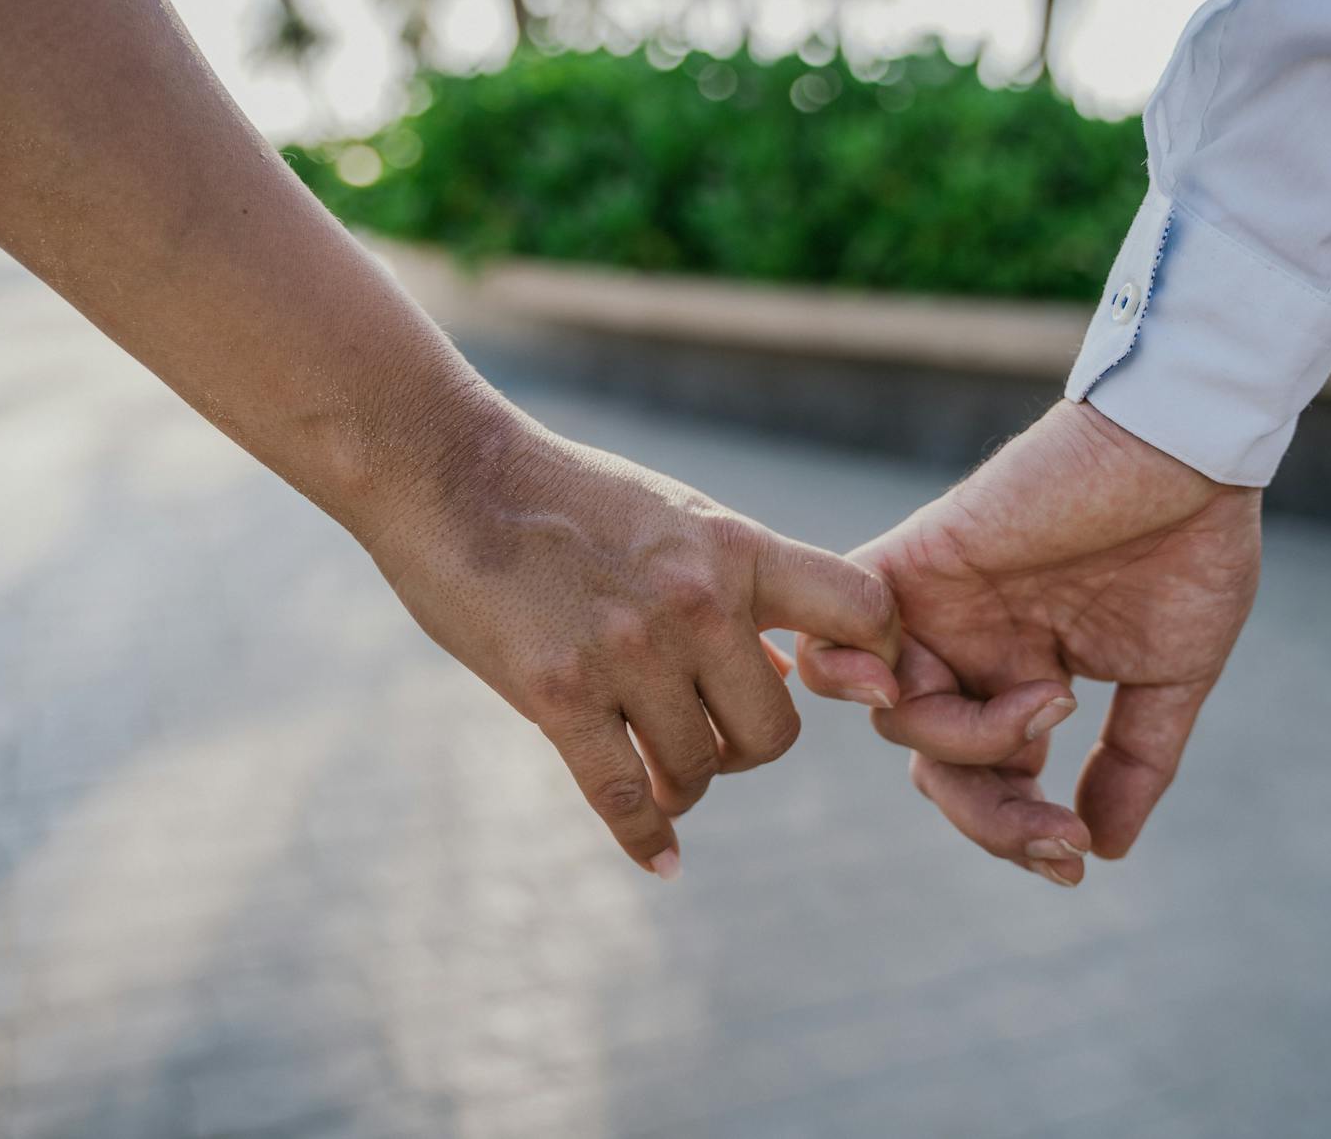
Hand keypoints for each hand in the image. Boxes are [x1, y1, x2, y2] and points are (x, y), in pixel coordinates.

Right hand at [362, 400, 900, 877]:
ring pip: (698, 770)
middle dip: (746, 749)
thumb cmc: (568, 496)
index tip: (856, 692)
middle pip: (777, 731)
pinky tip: (661, 858)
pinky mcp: (558, 694)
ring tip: (659, 772)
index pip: (863, 611)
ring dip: (684, 785)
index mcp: (735, 549)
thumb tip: (790, 670)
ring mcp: (627, 652)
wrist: (452, 472)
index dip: (878, 662)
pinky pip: (625, 799)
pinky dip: (647, 839)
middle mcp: (696, 603)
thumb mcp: (674, 518)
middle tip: (710, 738)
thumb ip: (737, 585)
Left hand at [797, 400, 1259, 885]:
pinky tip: (896, 691)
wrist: (1185, 450)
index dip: (1021, 832)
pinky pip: (839, 628)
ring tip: (1052, 701)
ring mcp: (939, 610)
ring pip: (894, 717)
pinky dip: (848, 670)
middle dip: (992, 817)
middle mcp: (974, 651)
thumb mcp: (1169, 677)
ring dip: (966, 742)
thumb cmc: (1190, 546)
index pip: (994, 779)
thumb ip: (1132, 762)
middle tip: (1055, 839)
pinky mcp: (913, 562)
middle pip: (937, 765)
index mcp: (1027, 678)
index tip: (1073, 862)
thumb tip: (1102, 850)